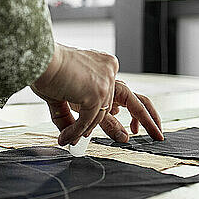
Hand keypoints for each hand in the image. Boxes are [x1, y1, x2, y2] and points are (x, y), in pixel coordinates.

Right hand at [31, 43, 163, 144]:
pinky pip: (87, 122)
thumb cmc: (45, 70)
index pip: (124, 93)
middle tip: (160, 137)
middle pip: (129, 103)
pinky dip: (75, 132)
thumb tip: (75, 136)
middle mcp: (110, 71)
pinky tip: (65, 139)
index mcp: (105, 66)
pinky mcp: (97, 94)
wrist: (38, 58)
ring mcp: (105, 83)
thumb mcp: (61, 93)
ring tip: (68, 140)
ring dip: (81, 131)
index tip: (135, 129)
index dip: (134, 112)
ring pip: (99, 117)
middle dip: (148, 121)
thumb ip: (72, 112)